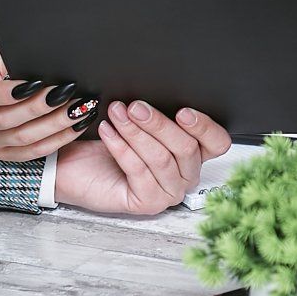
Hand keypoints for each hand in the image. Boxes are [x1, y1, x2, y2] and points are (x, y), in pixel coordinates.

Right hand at [0, 44, 92, 161]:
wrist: (3, 77)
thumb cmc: (7, 60)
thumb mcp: (7, 50)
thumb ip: (21, 57)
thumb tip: (50, 61)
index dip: (8, 93)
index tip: (39, 83)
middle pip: (3, 119)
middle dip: (41, 106)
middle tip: (70, 92)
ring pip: (21, 138)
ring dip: (55, 124)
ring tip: (80, 107)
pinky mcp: (2, 152)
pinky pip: (31, 152)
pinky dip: (58, 139)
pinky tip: (78, 124)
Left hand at [52, 101, 231, 214]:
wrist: (79, 166)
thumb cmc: (112, 141)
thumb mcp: (141, 120)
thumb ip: (158, 111)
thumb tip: (160, 92)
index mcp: (194, 153)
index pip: (217, 143)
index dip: (205, 126)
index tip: (183, 111)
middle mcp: (186, 175)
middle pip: (186, 148)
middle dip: (158, 123)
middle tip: (135, 107)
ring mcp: (168, 192)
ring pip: (161, 159)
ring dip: (136, 132)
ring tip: (117, 113)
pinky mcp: (147, 203)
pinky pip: (138, 170)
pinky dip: (122, 147)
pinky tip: (108, 131)